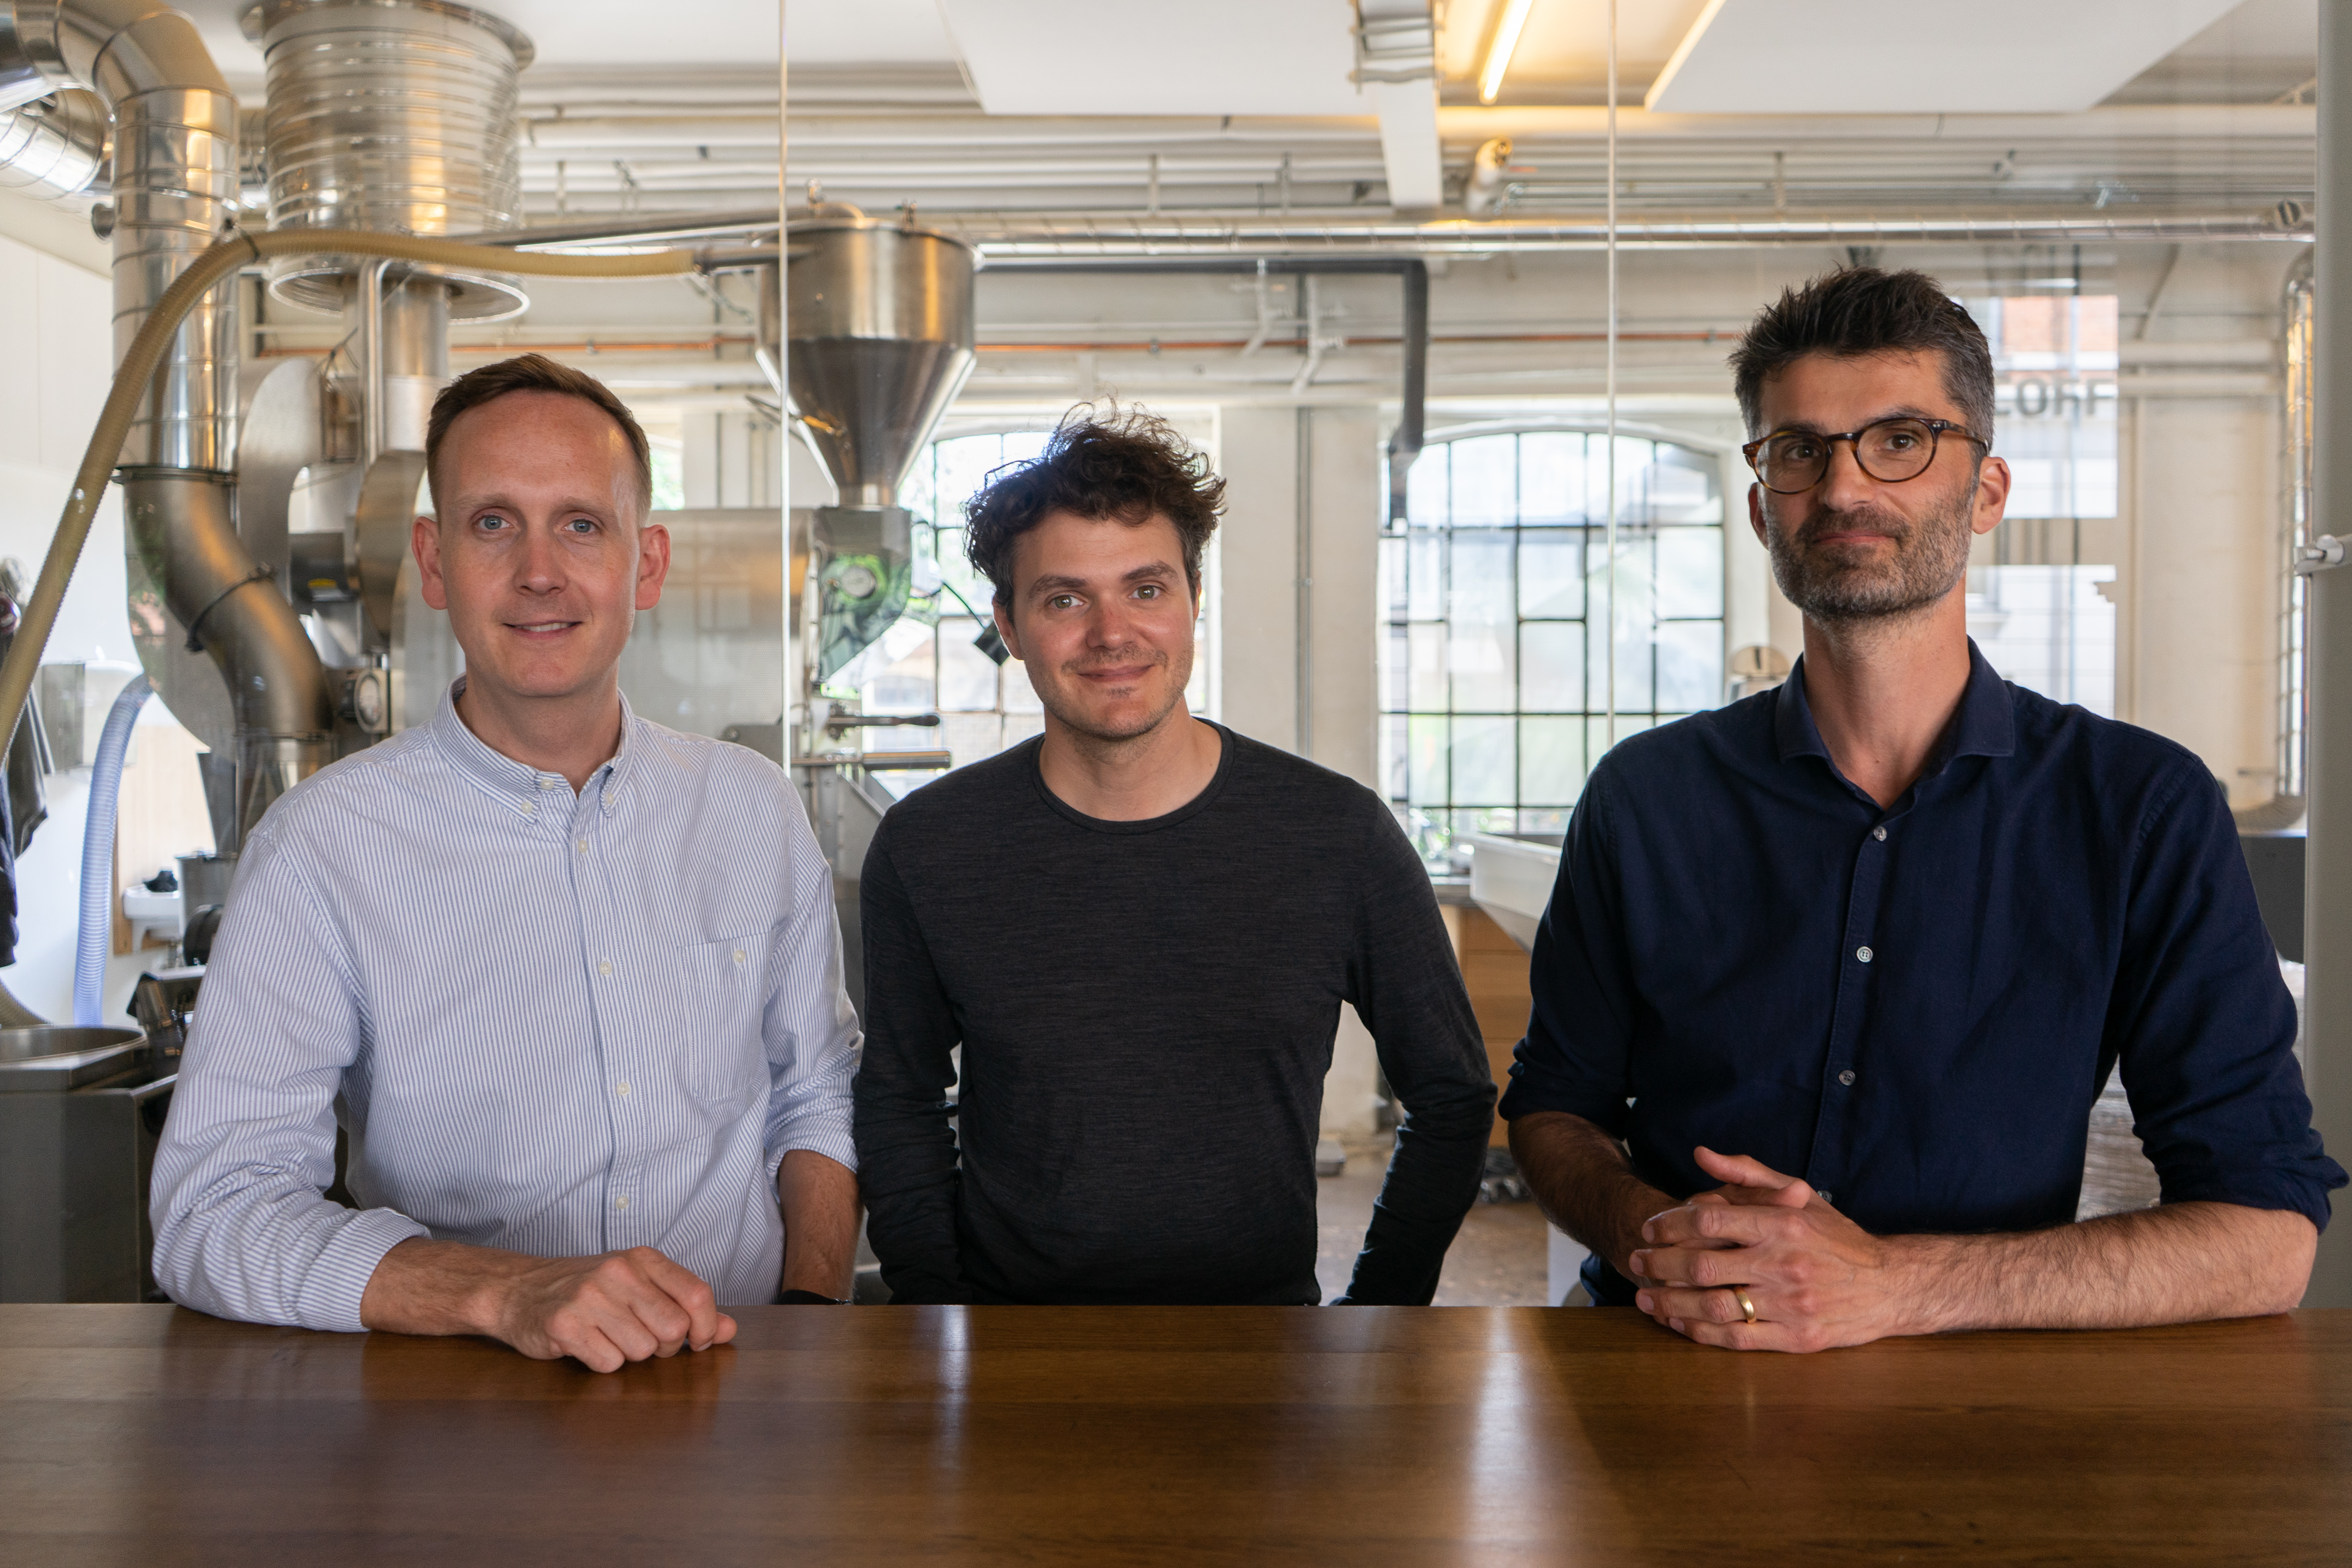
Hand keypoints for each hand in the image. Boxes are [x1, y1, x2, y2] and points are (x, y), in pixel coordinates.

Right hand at [484, 1247, 737, 1372]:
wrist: (518, 1289)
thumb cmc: (587, 1290)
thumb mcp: (639, 1286)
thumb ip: (685, 1305)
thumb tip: (729, 1329)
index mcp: (643, 1259)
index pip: (697, 1294)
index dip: (705, 1327)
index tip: (695, 1341)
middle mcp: (618, 1272)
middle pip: (673, 1328)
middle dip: (664, 1345)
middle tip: (642, 1338)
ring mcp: (589, 1297)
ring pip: (641, 1350)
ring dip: (629, 1354)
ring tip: (608, 1336)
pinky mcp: (564, 1325)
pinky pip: (608, 1363)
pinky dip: (602, 1362)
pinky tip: (588, 1345)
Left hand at [1626, 1146, 1915, 1352]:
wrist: (1890, 1285)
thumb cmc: (1837, 1238)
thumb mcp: (1798, 1194)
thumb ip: (1748, 1173)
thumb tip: (1700, 1155)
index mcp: (1783, 1224)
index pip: (1710, 1219)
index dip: (1670, 1223)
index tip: (1649, 1228)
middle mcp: (1785, 1264)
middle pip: (1703, 1265)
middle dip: (1660, 1263)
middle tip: (1636, 1261)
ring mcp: (1791, 1305)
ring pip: (1714, 1306)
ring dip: (1670, 1303)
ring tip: (1645, 1297)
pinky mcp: (1796, 1339)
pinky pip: (1736, 1339)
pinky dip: (1701, 1333)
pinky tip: (1679, 1324)